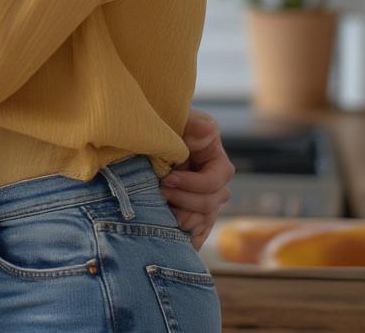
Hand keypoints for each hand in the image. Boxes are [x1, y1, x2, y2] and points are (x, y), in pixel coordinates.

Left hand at [161, 109, 235, 249]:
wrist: (148, 139)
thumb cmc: (166, 124)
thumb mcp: (181, 120)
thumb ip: (194, 125)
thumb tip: (207, 130)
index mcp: (216, 161)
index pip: (215, 181)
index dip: (193, 183)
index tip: (167, 178)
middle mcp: (215, 183)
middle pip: (211, 203)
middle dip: (185, 200)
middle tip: (160, 192)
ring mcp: (205, 200)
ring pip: (204, 219)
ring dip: (185, 220)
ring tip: (165, 214)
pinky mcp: (193, 212)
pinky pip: (199, 232)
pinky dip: (192, 239)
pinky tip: (182, 245)